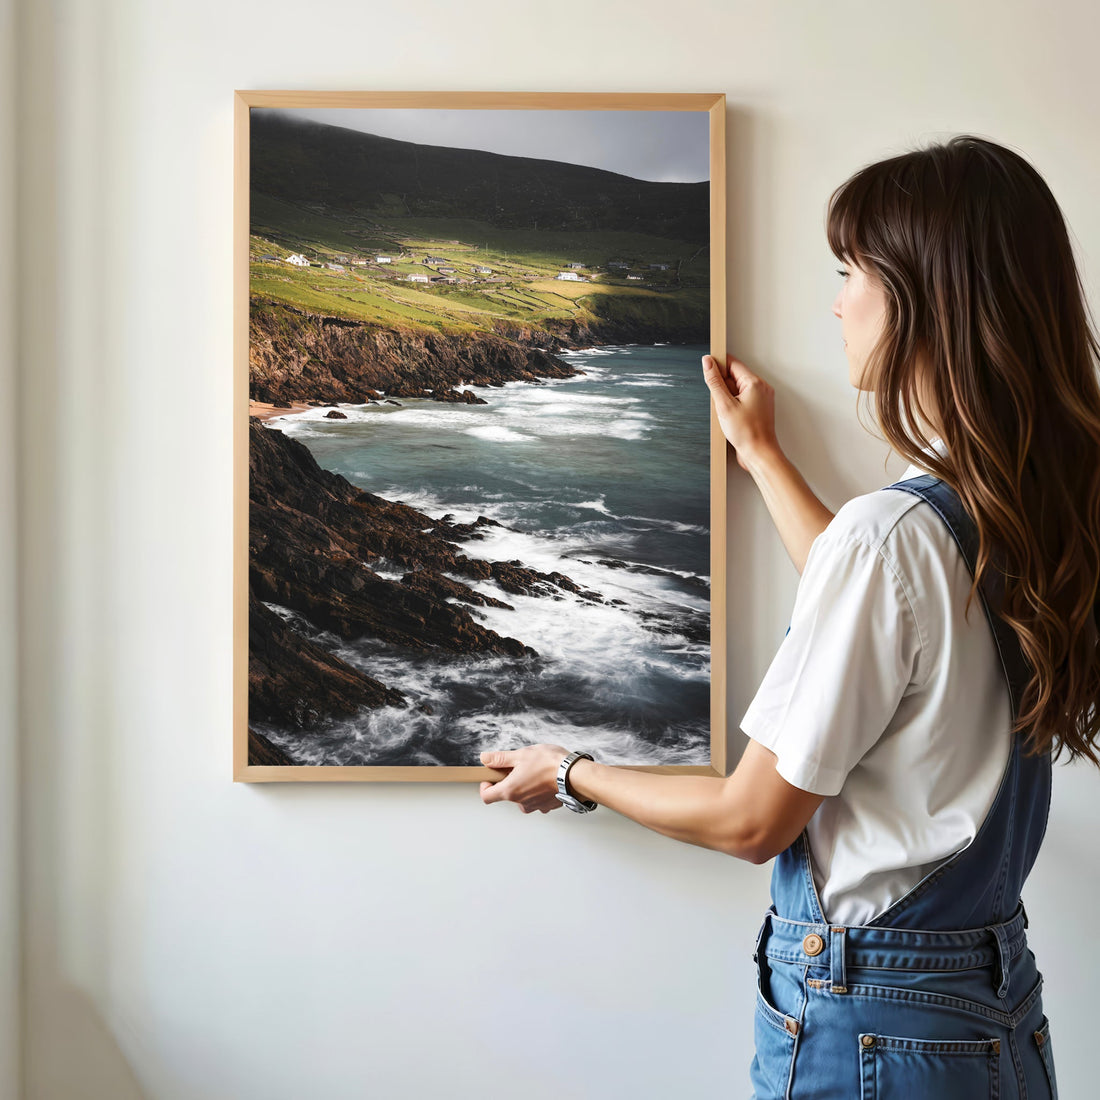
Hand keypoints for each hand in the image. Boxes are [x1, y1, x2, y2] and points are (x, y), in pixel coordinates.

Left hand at [479, 744, 569, 812]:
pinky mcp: (548, 805)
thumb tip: (485, 759)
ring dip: (524, 786)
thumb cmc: (550, 764)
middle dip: (509, 781)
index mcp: (510, 790)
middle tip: (518, 767)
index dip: (485, 786)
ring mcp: (535, 806)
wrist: (575, 775)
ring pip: (522, 797)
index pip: (487, 796)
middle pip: (506, 795)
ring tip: (534, 771)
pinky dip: (538, 790)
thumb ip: (500, 759)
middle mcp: (521, 802)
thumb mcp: (521, 755)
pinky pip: (537, 799)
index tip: (491, 777)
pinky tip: (545, 778)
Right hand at [701, 353, 780, 472]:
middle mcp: (761, 388)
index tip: (707, 369)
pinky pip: (741, 399)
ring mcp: (761, 398)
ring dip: (727, 398)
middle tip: (720, 402)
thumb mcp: (724, 405)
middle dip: (722, 387)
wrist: (759, 454)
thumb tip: (708, 362)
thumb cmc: (747, 433)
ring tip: (727, 413)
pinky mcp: (758, 408)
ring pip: (737, 389)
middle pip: (735, 376)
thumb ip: (714, 382)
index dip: (718, 366)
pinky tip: (730, 418)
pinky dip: (732, 405)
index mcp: (755, 383)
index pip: (733, 363)